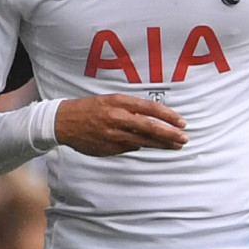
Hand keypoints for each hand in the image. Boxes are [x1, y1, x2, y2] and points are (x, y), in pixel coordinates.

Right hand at [54, 94, 186, 155]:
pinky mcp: (109, 148)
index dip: (168, 116)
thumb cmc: (89, 108)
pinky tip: (150, 146)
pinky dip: (141, 146)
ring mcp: (113, 134)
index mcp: (119, 102)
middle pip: (150, 127)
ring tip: (175, 146)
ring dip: (161, 144)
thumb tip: (150, 119)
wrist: (64, 122)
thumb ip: (130, 109)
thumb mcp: (110, 100)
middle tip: (184, 138)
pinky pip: (130, 147)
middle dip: (170, 134)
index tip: (181, 122)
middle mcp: (118, 117)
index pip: (150, 109)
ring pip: (143, 140)